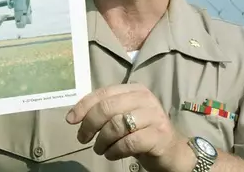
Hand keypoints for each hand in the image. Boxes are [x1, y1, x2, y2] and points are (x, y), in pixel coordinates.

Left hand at [65, 83, 184, 168]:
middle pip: (107, 108)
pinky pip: (128, 143)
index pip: (103, 93)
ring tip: (100, 149)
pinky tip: (112, 155)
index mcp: (134, 89)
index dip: (84, 106)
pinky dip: (114, 151)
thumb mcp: (123, 116)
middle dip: (90, 124)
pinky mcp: (159, 135)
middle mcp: (145, 98)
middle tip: (83, 139)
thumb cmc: (142, 132)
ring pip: (116, 125)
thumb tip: (73, 115)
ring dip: (102, 141)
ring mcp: (154, 116)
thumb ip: (104, 111)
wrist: (172, 150)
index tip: (71, 120)